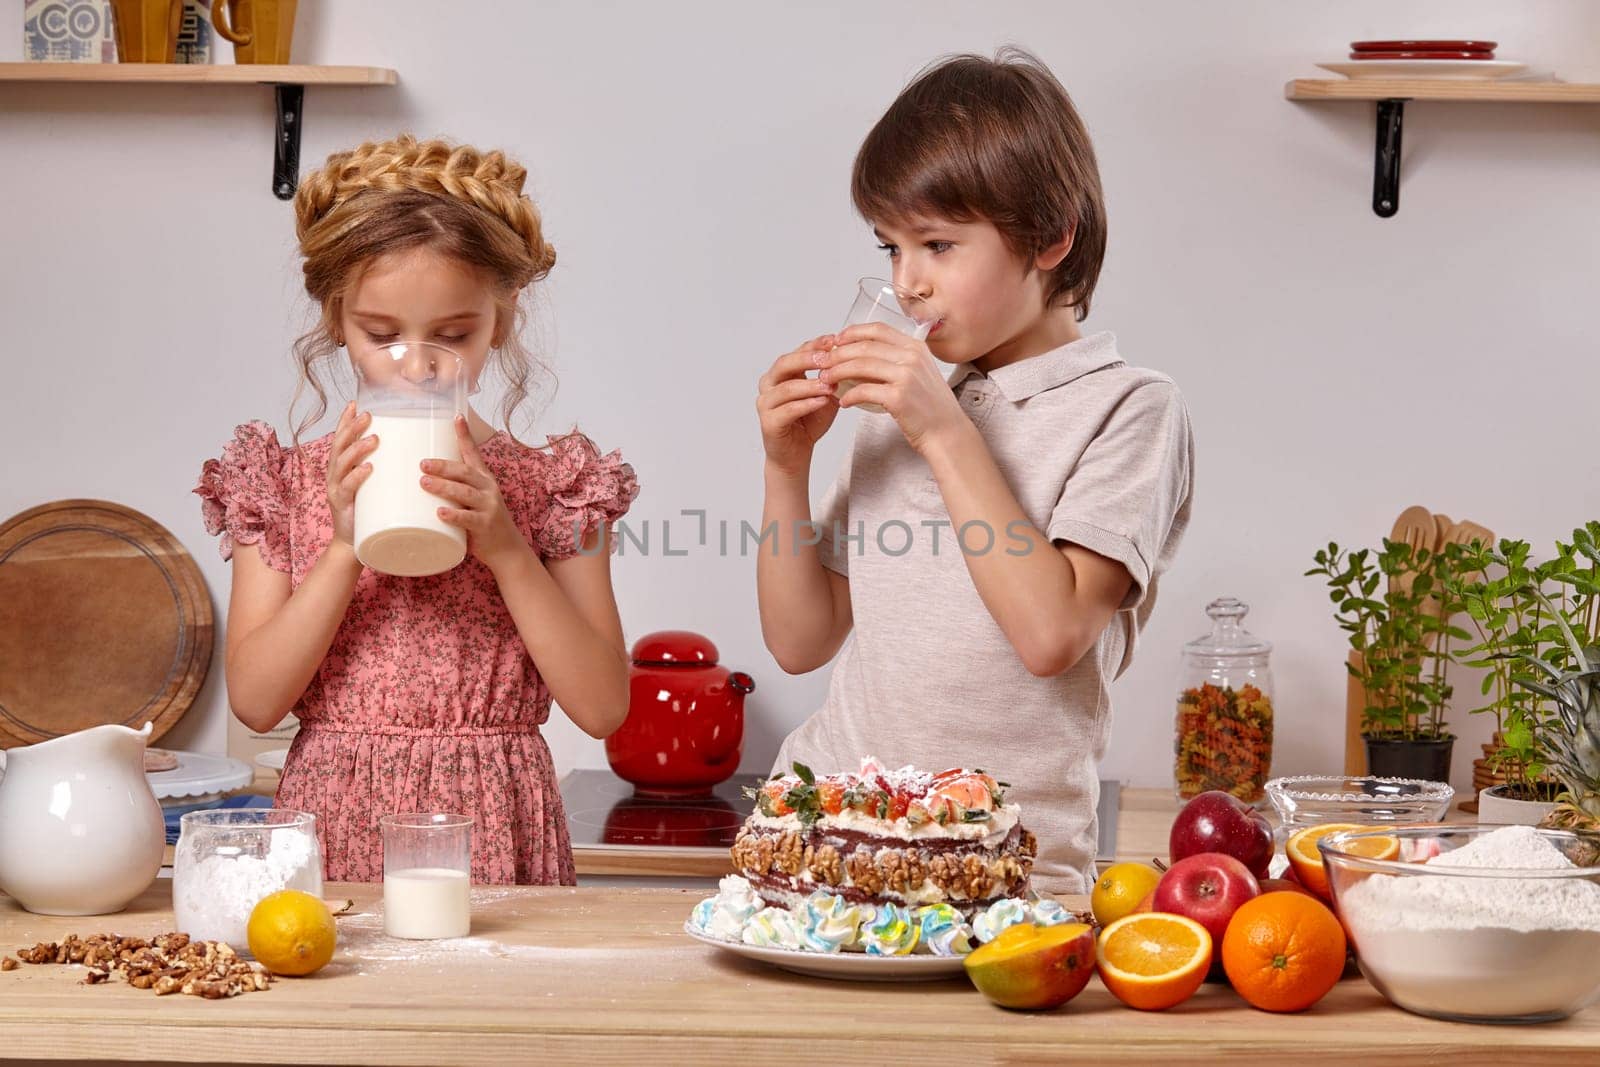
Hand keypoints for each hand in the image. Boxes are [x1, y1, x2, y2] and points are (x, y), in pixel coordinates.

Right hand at [325, 402, 375, 546]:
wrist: (354, 543)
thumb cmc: (369, 510)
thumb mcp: (375, 484)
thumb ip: (386, 467)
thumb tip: (413, 449)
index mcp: (341, 466)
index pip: (341, 438)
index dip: (345, 420)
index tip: (355, 403)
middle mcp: (335, 474)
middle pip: (339, 445)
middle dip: (352, 428)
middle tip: (368, 415)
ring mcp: (336, 489)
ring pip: (342, 464)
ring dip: (357, 449)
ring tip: (374, 439)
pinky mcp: (341, 505)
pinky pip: (347, 488)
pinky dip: (357, 477)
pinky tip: (367, 469)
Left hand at [423, 416, 528, 572]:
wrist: (507, 548)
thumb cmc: (484, 521)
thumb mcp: (475, 499)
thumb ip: (456, 487)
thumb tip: (421, 476)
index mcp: (484, 479)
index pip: (473, 453)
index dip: (465, 435)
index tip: (456, 417)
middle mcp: (488, 489)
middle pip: (465, 472)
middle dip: (443, 466)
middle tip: (422, 463)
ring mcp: (488, 507)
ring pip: (464, 492)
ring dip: (443, 487)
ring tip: (424, 482)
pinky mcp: (485, 525)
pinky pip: (467, 519)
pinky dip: (453, 515)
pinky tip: (440, 513)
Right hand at [757, 335, 839, 476]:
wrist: (796, 454)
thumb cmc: (809, 423)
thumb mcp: (825, 395)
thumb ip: (832, 379)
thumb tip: (849, 359)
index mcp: (782, 373)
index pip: (797, 352)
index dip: (815, 345)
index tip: (834, 340)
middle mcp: (769, 384)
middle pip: (785, 363)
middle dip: (808, 359)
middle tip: (828, 359)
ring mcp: (766, 403)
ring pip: (786, 388)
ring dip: (810, 385)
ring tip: (830, 385)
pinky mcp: (768, 422)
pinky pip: (787, 410)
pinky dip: (806, 404)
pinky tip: (822, 401)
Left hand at [819, 322, 966, 452]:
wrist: (947, 433)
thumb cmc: (931, 407)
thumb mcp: (920, 373)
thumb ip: (899, 360)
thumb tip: (862, 357)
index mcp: (916, 347)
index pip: (878, 330)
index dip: (853, 332)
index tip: (837, 340)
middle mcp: (912, 357)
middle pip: (864, 347)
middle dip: (838, 353)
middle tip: (822, 362)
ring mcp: (906, 376)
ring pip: (860, 366)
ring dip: (837, 372)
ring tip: (826, 380)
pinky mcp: (898, 397)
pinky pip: (863, 391)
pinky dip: (848, 396)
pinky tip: (842, 402)